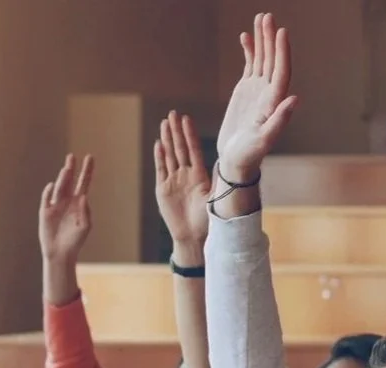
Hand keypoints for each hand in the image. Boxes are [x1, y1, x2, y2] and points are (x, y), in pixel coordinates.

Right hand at [37, 154, 94, 264]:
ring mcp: (55, 205)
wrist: (60, 253)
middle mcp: (67, 200)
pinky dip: (49, 191)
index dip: (87, 170)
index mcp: (78, 203)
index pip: (83, 182)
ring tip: (67, 169)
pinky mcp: (45, 212)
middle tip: (72, 157)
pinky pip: (46, 198)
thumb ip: (85, 211)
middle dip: (71, 169)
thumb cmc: (75, 241)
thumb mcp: (85, 226)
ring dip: (62, 178)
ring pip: (59, 187)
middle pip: (69, 181)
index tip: (90, 157)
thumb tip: (83, 196)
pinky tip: (53, 186)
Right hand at [153, 113, 210, 259]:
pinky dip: (159, 157)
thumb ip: (218, 180)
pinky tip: (159, 144)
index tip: (186, 119)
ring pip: (169, 155)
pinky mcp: (163, 189)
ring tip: (164, 123)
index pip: (193, 149)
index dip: (189, 134)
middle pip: (180, 148)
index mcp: (199, 175)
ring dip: (167, 139)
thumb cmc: (206, 220)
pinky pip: (161, 169)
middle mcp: (186, 175)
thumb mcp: (215, 198)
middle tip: (173, 113)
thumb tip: (227, 163)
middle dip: (176, 131)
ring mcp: (173, 181)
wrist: (192, 236)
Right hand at [215, 13, 298, 183]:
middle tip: (267, 16)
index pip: (281, 71)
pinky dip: (250, 50)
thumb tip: (294, 99)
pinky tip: (246, 37)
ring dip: (262, 39)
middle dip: (270, 38)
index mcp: (274, 102)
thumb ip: (279, 121)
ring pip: (262, 58)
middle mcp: (269, 92)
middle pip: (273, 59)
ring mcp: (258, 90)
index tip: (281, 32)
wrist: (236, 161)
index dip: (282, 52)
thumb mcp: (263, 141)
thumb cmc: (249, 155)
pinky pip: (251, 65)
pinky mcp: (246, 91)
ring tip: (260, 18)